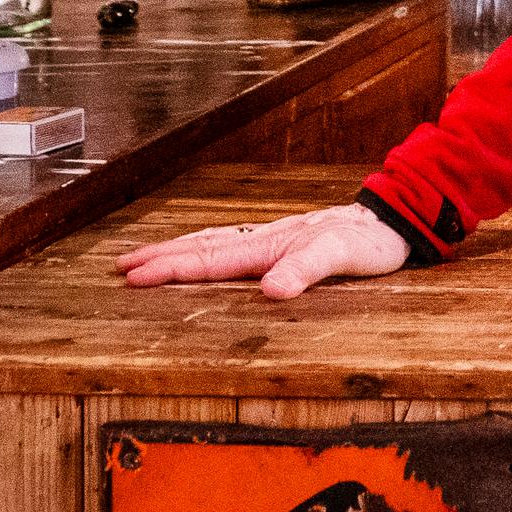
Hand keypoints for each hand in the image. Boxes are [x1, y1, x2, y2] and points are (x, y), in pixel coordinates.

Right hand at [116, 203, 410, 299]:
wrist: (392, 220)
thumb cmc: (368, 242)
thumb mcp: (340, 258)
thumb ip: (305, 271)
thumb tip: (270, 291)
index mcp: (268, 245)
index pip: (209, 260)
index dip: (170, 269)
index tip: (133, 278)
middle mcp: (262, 239)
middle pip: (200, 247)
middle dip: (159, 257)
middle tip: (119, 267)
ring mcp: (270, 238)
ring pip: (210, 242)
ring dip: (175, 251)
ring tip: (143, 258)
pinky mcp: (280, 241)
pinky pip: (229, 245)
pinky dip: (203, 249)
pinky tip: (200, 254)